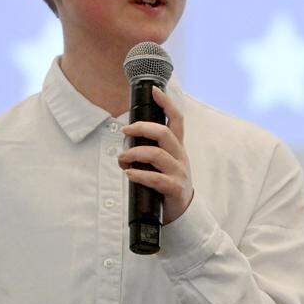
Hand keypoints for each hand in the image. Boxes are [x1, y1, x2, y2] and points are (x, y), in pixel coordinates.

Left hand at [118, 86, 193, 223]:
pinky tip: (129, 174)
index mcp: (177, 147)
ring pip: (157, 154)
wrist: (182, 212)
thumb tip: (127, 137)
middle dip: (141, 128)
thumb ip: (151, 148)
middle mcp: (180, 156)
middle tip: (125, 131)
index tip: (154, 90)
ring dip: (134, 154)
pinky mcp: (175, 188)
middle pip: (164, 133)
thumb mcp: (163, 162)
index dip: (166, 103)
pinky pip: (156, 178)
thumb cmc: (168, 183)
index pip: (176, 119)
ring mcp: (179, 172)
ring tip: (122, 159)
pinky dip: (139, 174)